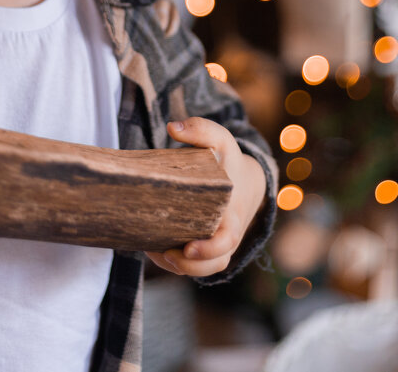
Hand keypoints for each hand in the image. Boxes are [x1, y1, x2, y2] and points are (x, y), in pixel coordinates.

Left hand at [146, 117, 266, 277]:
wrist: (244, 182)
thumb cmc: (228, 162)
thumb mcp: (221, 141)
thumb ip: (201, 130)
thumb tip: (172, 128)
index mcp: (233, 216)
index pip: (227, 241)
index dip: (209, 249)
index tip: (189, 247)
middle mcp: (228, 236)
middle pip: (214, 264)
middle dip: (189, 266)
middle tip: (165, 254)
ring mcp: (217, 246)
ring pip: (202, 269)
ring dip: (178, 267)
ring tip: (155, 252)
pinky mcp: (205, 249)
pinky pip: (193, 265)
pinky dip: (174, 263)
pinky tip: (153, 248)